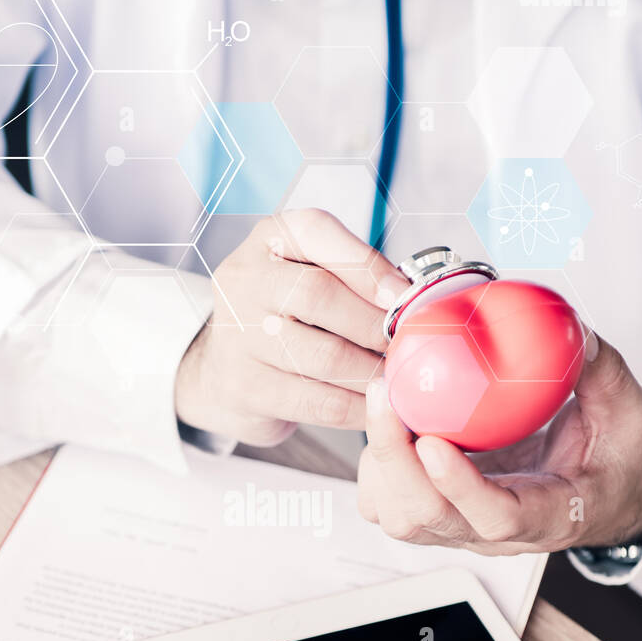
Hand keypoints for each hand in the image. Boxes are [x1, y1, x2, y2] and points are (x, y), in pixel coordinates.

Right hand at [175, 210, 407, 444]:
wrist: (224, 370)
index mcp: (269, 239)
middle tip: (408, 345)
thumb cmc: (287, 315)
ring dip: (373, 371)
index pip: (316, 232)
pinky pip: (316, 401)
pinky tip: (378, 406)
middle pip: (317, 295)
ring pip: (323, 356)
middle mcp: (244, 280)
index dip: (366, 265)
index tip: (405, 296)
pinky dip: (358, 407)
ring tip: (400, 377)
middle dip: (374, 324)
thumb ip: (355, 274)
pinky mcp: (244, 388)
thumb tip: (417, 300)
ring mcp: (237, 336)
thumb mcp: (311, 273)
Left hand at [357, 332, 641, 552]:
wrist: (596, 498)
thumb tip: (576, 332)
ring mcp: (459, 530)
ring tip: (384, 401)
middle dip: (395, 457)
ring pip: (400, 517)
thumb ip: (603, 374)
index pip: (497, 518)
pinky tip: (388, 420)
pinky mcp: (435, 517)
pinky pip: (387, 506)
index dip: (460, 486)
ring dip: (381, 461)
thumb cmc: (609, 462)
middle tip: (385, 395)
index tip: (433, 443)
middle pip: (428, 517)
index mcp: (548, 515)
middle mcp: (494, 534)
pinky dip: (377, 467)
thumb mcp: (625, 415)